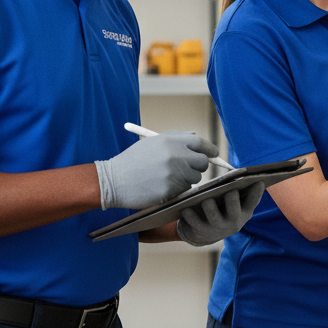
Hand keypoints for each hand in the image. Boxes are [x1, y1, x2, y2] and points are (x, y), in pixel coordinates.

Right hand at [95, 132, 216, 209]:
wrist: (114, 180)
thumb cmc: (133, 160)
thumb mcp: (152, 142)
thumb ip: (176, 138)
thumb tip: (197, 138)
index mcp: (171, 141)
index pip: (200, 143)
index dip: (209, 149)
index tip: (213, 154)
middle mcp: (175, 156)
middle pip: (203, 162)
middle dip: (198, 166)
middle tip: (187, 168)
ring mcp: (174, 174)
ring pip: (195, 178)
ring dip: (187, 178)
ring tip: (167, 177)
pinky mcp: (171, 190)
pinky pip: (185, 190)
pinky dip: (178, 189)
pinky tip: (162, 186)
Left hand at [177, 182, 264, 246]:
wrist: (209, 232)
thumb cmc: (225, 209)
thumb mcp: (236, 204)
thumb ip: (241, 192)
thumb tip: (244, 173)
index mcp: (244, 213)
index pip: (253, 202)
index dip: (257, 193)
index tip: (258, 180)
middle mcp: (233, 222)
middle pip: (234, 211)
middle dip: (232, 201)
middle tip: (230, 191)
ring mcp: (218, 227)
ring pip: (215, 219)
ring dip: (211, 209)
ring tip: (206, 200)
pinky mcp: (202, 231)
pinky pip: (195, 224)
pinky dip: (191, 216)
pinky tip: (186, 208)